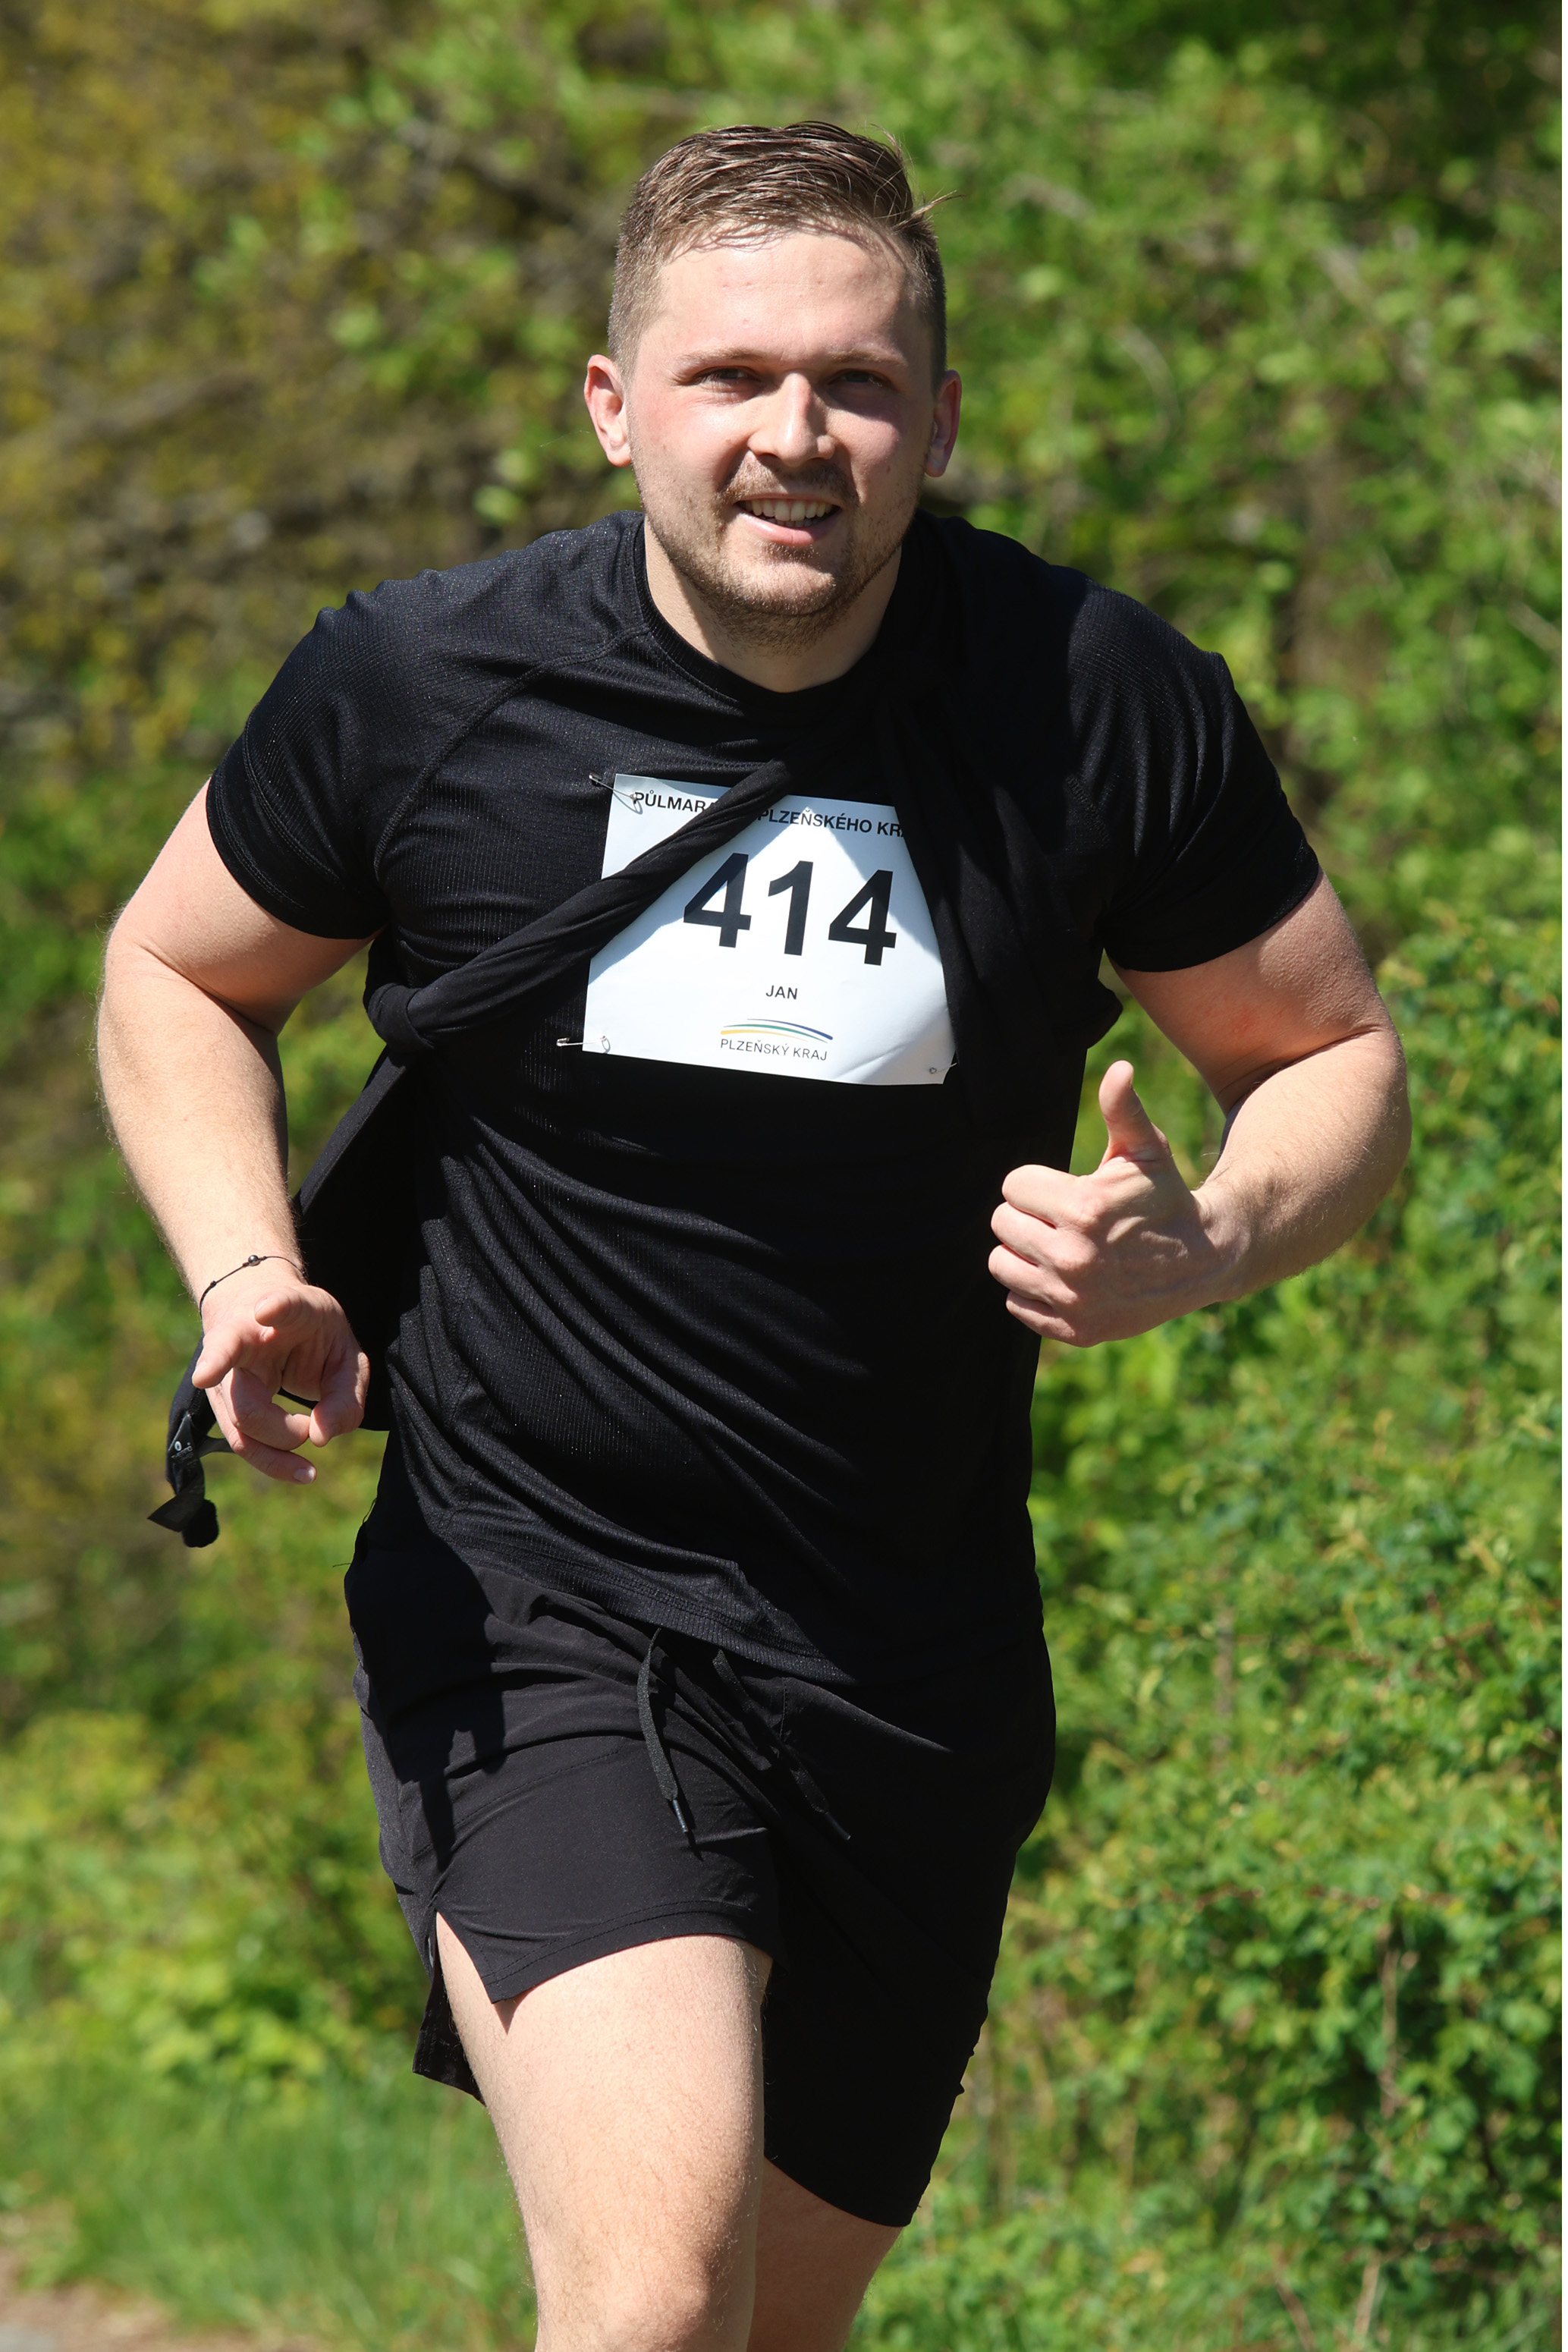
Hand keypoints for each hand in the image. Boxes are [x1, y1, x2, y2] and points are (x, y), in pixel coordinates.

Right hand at [192, 1264, 368, 1481]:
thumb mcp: (343, 1349)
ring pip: (238, 1426)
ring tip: (309, 1470)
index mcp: (280, 1307)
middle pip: (245, 1397)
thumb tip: (322, 1437)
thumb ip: (346, 1391)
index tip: (266, 1310)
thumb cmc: (308, 1329)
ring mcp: (223, 1373)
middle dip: (280, 1428)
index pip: (278, 1304)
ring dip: (274, 1452)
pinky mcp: (222, 1400)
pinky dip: (272, 1461)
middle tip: (311, 1428)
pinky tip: (302, 1472)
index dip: (275, 1307)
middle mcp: (239, 1338)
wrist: (257, 1306)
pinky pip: (242, 1440)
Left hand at [988, 1061, 1237, 1344]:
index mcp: (1084, 1209)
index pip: (1012, 1186)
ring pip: (1001, 1264)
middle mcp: (1072, 1258)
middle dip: (1028, 1215)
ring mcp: (1070, 1299)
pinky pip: (1015, 1302)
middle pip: (1002, 1223)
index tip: (1066, 1189)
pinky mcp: (1072, 1329)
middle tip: (1063, 1218)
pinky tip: (1066, 1277)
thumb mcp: (1146, 1151)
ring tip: (1060, 1244)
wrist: (1201, 1260)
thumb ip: (1123, 1110)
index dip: (1037, 1183)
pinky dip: (1033, 1289)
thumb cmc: (1165, 1198)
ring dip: (1024, 1252)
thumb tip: (1119, 1067)